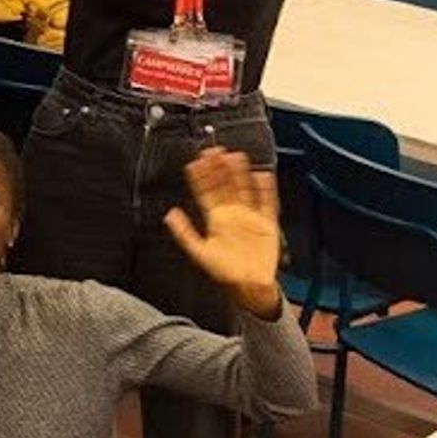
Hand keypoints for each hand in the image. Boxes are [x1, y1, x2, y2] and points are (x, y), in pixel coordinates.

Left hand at [161, 145, 283, 311]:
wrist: (249, 286)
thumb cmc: (224, 272)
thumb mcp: (199, 252)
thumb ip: (184, 233)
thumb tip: (169, 215)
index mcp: (216, 220)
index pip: (207, 193)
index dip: (201, 178)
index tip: (195, 162)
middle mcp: (232, 215)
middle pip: (225, 186)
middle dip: (219, 169)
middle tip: (213, 150)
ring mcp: (250, 217)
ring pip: (244, 189)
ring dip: (240, 174)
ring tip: (234, 156)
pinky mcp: (267, 224)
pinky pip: (267, 203)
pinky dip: (265, 190)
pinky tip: (262, 175)